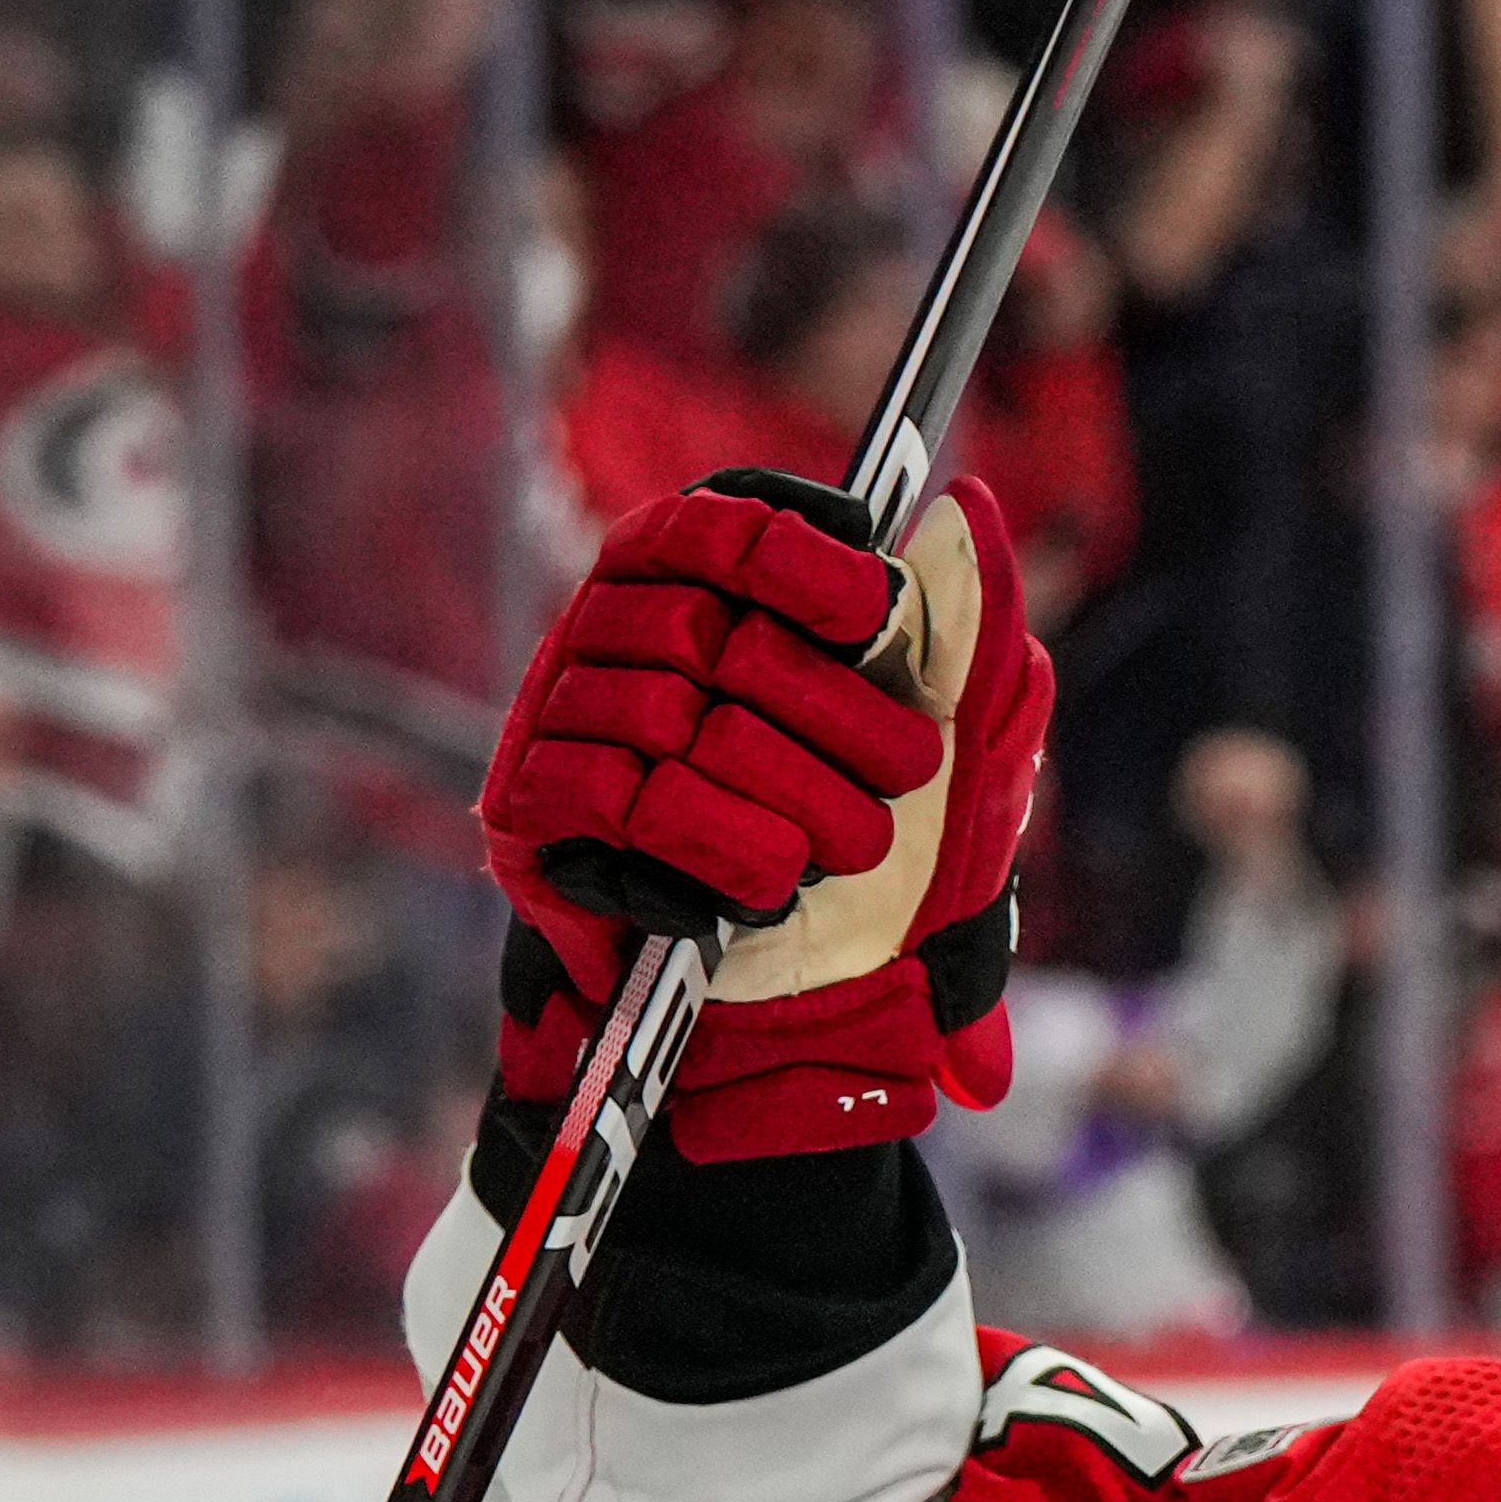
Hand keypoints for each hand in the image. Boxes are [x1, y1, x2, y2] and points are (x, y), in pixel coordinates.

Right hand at [479, 469, 1055, 1164]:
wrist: (784, 992)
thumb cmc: (854, 838)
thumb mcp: (935, 737)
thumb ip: (962, 627)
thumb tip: (970, 508)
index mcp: (693, 577)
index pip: (727, 525)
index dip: (806, 561)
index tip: (879, 615)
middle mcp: (611, 627)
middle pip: (714, 634)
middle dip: (832, 710)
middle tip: (908, 771)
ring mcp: (559, 713)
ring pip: (673, 721)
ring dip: (790, 795)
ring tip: (852, 845)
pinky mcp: (530, 810)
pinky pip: (619, 804)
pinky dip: (715, 847)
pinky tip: (767, 884)